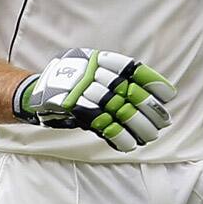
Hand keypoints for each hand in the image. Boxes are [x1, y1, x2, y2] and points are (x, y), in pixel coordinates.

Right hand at [12, 48, 175, 151]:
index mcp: (96, 59)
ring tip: (151, 135)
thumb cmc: (68, 82)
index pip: (130, 68)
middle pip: (128, 92)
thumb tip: (145, 92)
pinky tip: (130, 144)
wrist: (34, 94)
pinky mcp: (75, 110)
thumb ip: (110, 75)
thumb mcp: (87, 67)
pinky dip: (118, 135)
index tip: (168, 93)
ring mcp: (82, 92)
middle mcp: (91, 73)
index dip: (151, 81)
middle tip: (165, 120)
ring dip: (137, 125)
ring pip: (118, 110)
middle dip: (149, 108)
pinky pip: (102, 124)